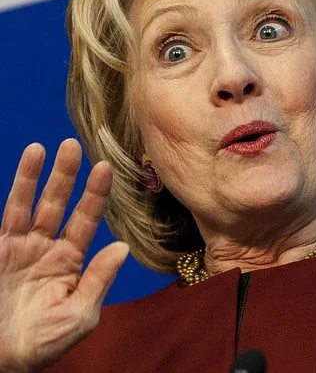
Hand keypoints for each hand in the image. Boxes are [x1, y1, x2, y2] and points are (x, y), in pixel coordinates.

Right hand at [0, 139, 128, 371]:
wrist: (2, 361)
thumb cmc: (44, 343)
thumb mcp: (79, 315)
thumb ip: (99, 279)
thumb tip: (123, 246)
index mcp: (71, 260)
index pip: (86, 219)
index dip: (95, 194)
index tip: (105, 167)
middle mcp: (47, 248)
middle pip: (58, 203)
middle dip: (65, 175)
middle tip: (72, 144)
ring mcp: (21, 248)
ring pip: (29, 205)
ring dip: (34, 177)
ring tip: (40, 148)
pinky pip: (6, 218)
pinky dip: (14, 194)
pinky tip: (19, 173)